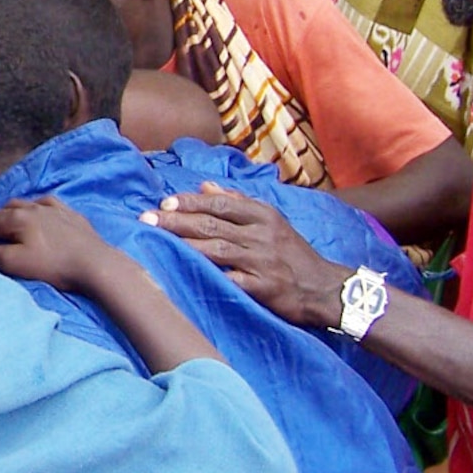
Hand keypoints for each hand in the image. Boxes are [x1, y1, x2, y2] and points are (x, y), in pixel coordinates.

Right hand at [0, 196, 124, 293]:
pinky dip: (33, 208)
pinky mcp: (70, 214)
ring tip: (0, 224)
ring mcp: (52, 208)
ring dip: (6, 213)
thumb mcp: (12, 263)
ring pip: (21, 204)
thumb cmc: (53, 266)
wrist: (96, 264)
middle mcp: (31, 206)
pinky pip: (46, 204)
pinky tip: (35, 212)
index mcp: (15, 217)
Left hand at [141, 183, 345, 327]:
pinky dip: (212, 277)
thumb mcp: (270, 221)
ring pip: (218, 249)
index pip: (221, 204)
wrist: (325, 287)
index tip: (165, 203)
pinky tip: (188, 275)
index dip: (191, 202)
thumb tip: (204, 185)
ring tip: (158, 242)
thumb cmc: (292, 253)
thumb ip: (237, 202)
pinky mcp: (265, 287)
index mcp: (262, 215)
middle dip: (177, 221)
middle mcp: (261, 234)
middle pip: (213, 224)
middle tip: (147, 219)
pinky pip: (234, 281)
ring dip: (185, 245)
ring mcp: (263, 261)